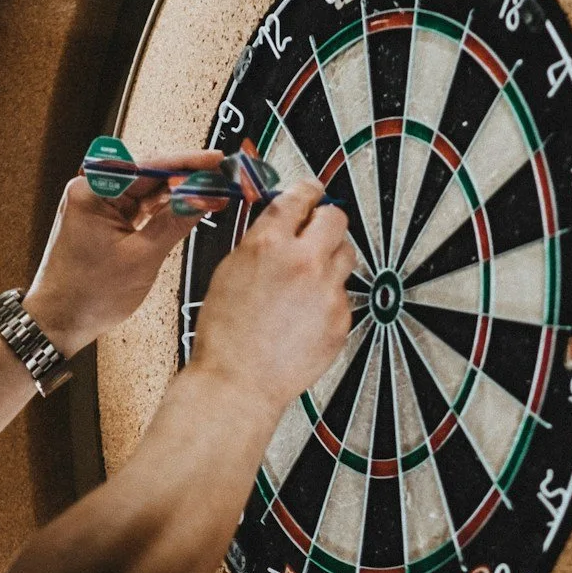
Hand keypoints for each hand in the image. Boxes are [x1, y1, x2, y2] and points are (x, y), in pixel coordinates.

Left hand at [23, 150, 227, 354]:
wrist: (59, 321)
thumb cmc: (87, 295)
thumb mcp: (141, 258)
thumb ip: (175, 222)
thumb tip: (203, 198)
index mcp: (92, 192)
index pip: (148, 167)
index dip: (187, 163)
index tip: (215, 161)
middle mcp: (92, 192)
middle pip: (149, 176)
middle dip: (186, 177)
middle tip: (220, 176)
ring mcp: (98, 206)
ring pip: (148, 192)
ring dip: (178, 193)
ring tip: (212, 191)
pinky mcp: (105, 221)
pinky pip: (140, 208)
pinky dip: (164, 209)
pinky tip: (189, 205)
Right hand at [185, 178, 357, 412]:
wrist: (239, 383)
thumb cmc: (226, 335)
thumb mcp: (230, 271)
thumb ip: (260, 242)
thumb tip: (280, 225)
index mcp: (269, 243)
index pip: (300, 195)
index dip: (308, 189)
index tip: (312, 190)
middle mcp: (304, 262)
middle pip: (336, 217)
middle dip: (326, 219)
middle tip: (318, 228)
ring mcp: (327, 291)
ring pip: (346, 254)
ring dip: (331, 257)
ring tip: (310, 277)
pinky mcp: (341, 318)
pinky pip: (343, 294)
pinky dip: (328, 297)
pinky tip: (306, 312)